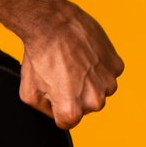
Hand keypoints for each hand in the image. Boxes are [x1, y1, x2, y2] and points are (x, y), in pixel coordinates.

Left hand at [19, 2, 123, 129]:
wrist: (53, 25)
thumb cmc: (38, 58)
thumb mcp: (28, 93)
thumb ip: (45, 110)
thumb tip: (58, 113)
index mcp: (72, 111)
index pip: (67, 121)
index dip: (56, 106)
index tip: (52, 91)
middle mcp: (95, 101)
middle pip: (85, 106)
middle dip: (74, 95)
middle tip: (62, 75)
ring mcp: (109, 83)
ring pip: (99, 90)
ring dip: (88, 81)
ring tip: (73, 64)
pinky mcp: (117, 66)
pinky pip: (108, 73)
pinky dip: (99, 67)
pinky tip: (84, 55)